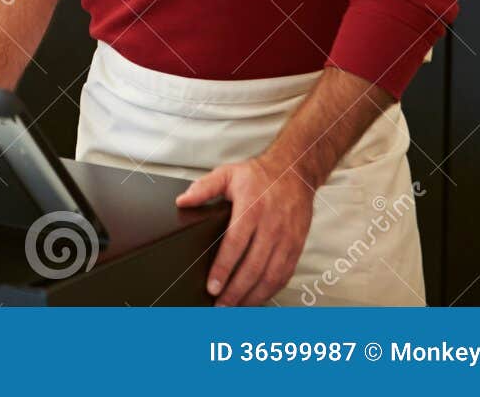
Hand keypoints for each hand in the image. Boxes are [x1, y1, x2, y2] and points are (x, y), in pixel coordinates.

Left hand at [175, 155, 314, 305]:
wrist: (294, 172)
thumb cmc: (259, 175)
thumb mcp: (228, 174)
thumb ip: (204, 188)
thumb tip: (182, 201)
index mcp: (252, 207)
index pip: (236, 244)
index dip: (223, 268)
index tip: (212, 287)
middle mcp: (272, 225)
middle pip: (253, 266)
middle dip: (236, 291)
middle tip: (220, 306)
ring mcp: (287, 238)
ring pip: (271, 275)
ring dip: (253, 296)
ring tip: (235, 308)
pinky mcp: (297, 246)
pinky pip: (284, 274)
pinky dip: (270, 291)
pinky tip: (256, 298)